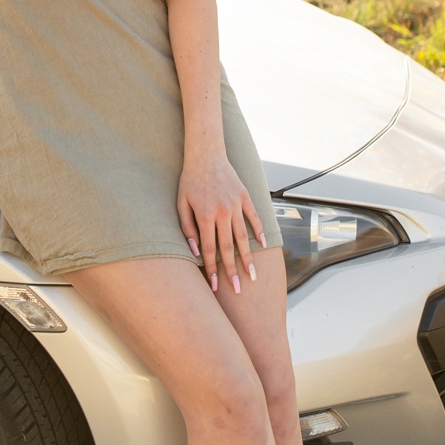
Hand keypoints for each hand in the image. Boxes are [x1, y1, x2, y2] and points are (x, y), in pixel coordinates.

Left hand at [177, 147, 265, 294]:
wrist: (205, 154)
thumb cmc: (189, 180)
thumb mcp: (181, 203)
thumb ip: (187, 227)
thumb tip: (194, 250)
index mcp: (205, 215)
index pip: (208, 249)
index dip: (212, 269)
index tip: (216, 286)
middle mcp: (222, 212)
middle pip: (228, 248)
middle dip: (233, 271)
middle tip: (239, 290)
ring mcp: (236, 204)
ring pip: (243, 237)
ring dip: (248, 258)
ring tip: (253, 275)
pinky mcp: (245, 196)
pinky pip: (254, 217)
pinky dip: (259, 231)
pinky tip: (263, 246)